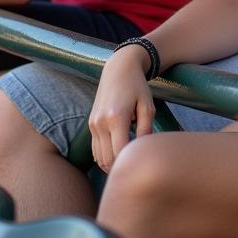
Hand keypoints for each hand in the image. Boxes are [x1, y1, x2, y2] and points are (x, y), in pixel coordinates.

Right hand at [88, 46, 155, 171]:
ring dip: (112, 164)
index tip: (143, 163)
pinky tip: (119, 154)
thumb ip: (146, 129)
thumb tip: (144, 150)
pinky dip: (105, 157)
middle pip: (107, 159)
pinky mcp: (91, 124)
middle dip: (121, 167)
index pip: (120, 152)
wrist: (118, 69)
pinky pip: (95, 150)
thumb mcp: (147, 105)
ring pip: (99, 158)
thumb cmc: (137, 86)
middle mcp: (101, 123)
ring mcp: (93, 125)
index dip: (130, 162)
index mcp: (116, 118)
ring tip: (129, 163)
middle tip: (138, 167)